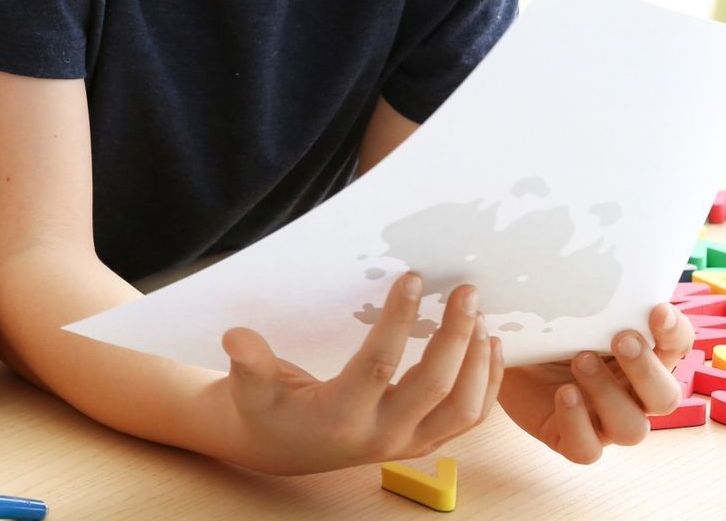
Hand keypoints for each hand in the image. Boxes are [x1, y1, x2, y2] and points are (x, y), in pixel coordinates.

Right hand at [214, 272, 501, 474]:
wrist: (277, 446)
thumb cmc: (263, 407)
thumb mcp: (247, 385)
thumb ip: (248, 361)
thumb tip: (237, 337)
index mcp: (339, 418)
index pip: (379, 366)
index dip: (398, 322)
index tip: (413, 279)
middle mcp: (381, 436)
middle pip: (435, 387)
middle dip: (456, 335)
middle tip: (466, 290)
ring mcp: (406, 443)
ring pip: (464, 409)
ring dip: (478, 362)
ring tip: (480, 316)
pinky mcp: (421, 441)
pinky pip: (469, 418)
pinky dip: (486, 383)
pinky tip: (489, 346)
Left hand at [497, 302, 692, 462]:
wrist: (499, 346)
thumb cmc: (543, 321)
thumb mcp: (566, 300)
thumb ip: (590, 286)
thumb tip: (596, 253)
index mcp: (643, 355)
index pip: (677, 346)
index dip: (675, 332)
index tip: (656, 309)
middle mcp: (632, 393)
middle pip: (666, 397)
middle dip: (646, 368)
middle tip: (621, 338)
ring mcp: (604, 421)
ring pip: (632, 428)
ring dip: (609, 394)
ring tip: (580, 360)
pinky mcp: (571, 439)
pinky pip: (587, 450)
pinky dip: (578, 423)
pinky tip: (564, 394)